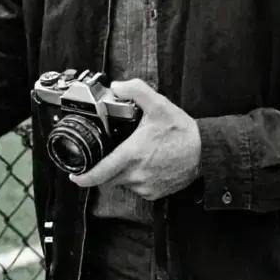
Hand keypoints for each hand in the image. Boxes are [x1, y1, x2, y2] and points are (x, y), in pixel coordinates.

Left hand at [69, 79, 200, 200]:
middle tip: (109, 156)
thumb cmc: (182, 131)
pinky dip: (136, 179)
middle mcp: (136, 175)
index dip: (84, 177)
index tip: (75, 176)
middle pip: (108, 179)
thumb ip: (136, 91)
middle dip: (104, 170)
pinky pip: (137, 188)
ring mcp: (146, 186)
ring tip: (134, 156)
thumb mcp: (159, 104)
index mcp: (131, 155)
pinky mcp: (155, 193)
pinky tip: (146, 165)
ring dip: (122, 173)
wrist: (205, 152)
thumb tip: (118, 86)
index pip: (100, 173)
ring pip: (122, 183)